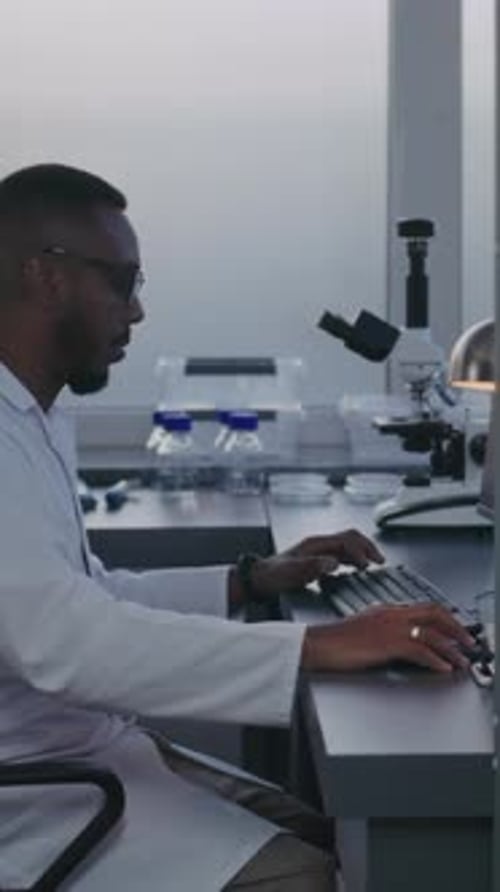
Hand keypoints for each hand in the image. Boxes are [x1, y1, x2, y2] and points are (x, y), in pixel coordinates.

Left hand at [251, 529, 383, 597]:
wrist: (259, 579)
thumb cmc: (272, 575)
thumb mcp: (291, 572)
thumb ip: (312, 567)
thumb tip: (332, 563)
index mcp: (315, 544)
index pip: (346, 540)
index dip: (360, 551)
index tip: (369, 565)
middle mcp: (318, 544)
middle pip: (350, 538)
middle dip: (367, 547)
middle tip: (380, 560)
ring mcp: (318, 550)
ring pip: (347, 544)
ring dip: (362, 551)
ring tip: (374, 563)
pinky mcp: (317, 559)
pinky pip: (341, 553)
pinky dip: (354, 558)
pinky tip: (356, 568)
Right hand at [301, 603, 475, 673]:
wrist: (317, 644)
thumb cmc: (334, 641)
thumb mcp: (363, 629)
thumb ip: (384, 631)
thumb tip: (403, 643)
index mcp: (386, 608)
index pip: (423, 607)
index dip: (444, 618)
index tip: (455, 629)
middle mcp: (391, 613)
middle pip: (434, 613)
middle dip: (456, 627)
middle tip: (468, 641)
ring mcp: (390, 627)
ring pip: (431, 633)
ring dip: (451, 648)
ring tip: (462, 660)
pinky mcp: (386, 643)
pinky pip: (420, 650)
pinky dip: (436, 659)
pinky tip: (443, 668)